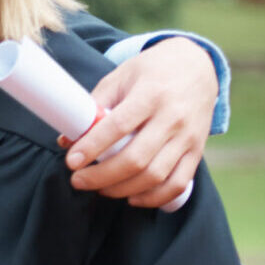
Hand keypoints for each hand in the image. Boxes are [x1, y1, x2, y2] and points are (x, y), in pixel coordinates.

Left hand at [66, 36, 213, 207]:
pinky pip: (178, 184)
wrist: (196, 67)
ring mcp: (187, 138)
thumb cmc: (151, 70)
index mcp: (149, 95)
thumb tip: (67, 138)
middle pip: (137, 158)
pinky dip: (154, 197)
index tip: (71, 161)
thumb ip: (96, 105)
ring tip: (99, 189)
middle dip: (103, 176)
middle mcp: (172, 119)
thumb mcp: (120, 77)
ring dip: (124, 189)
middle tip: (78, 180)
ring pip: (156, 176)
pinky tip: (132, 197)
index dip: (92, 146)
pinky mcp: (197, 153)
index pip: (118, 126)